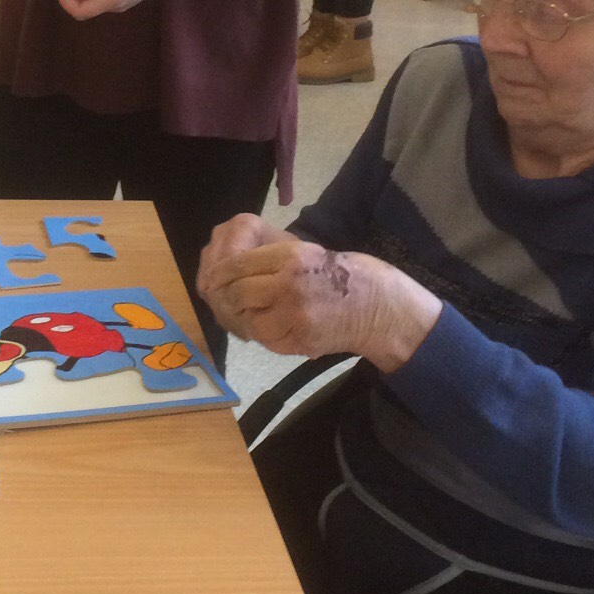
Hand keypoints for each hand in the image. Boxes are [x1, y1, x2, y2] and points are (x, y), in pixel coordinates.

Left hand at [201, 233, 355, 353]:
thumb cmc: (344, 275)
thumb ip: (271, 261)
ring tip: (255, 313)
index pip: (239, 264)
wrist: (380, 307)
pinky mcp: (300, 340)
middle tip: (230, 300)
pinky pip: (267, 339)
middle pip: (239, 293)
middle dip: (230, 298)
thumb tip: (228, 272)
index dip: (221, 273)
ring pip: (249, 319)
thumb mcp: (308, 253)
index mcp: (292, 256)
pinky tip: (275, 326)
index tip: (213, 278)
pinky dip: (265, 334)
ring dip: (247, 318)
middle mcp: (290, 284)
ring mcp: (295, 315)